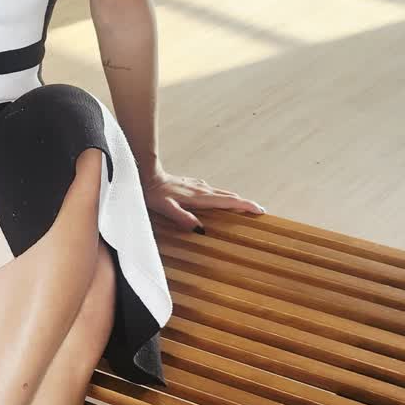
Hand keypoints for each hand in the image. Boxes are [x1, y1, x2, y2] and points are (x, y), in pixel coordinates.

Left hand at [140, 166, 265, 232]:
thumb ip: (182, 217)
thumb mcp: (165, 208)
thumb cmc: (153, 193)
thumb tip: (200, 229)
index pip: (228, 201)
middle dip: (245, 203)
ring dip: (234, 199)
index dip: (245, 205)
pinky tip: (219, 200)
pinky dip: (222, 197)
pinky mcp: (192, 184)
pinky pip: (212, 192)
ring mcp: (197, 186)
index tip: (259, 210)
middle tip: (259, 210)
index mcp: (199, 197)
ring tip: (244, 207)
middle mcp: (202, 190)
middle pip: (229, 196)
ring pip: (221, 193)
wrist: (145, 174)